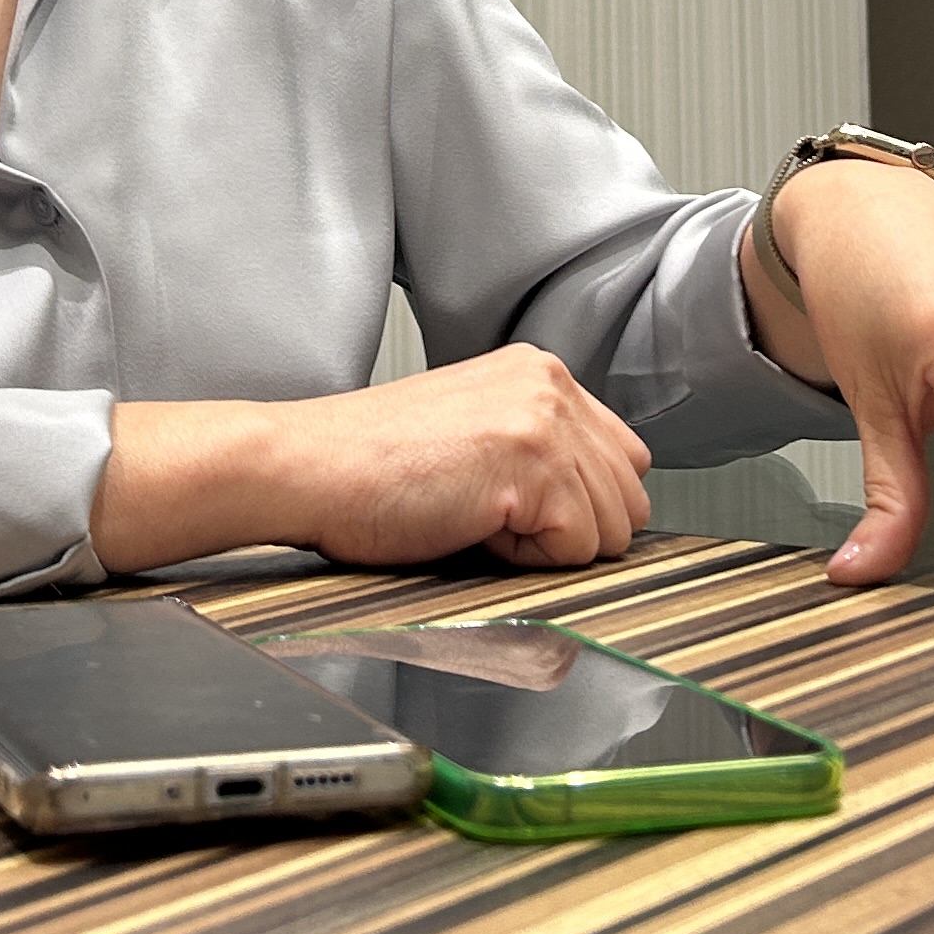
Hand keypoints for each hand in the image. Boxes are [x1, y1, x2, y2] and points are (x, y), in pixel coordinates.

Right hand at [92, 347, 651, 573]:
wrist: (306, 467)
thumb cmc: (371, 467)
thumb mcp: (475, 432)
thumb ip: (543, 448)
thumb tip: (599, 508)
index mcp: (540, 372)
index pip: (624, 458)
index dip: (580, 504)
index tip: (520, 511)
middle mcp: (551, 385)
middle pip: (627, 497)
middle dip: (571, 531)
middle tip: (489, 519)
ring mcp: (543, 421)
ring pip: (609, 529)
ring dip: (547, 548)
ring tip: (475, 520)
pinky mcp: (530, 466)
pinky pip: (575, 549)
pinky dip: (527, 561)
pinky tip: (469, 528)